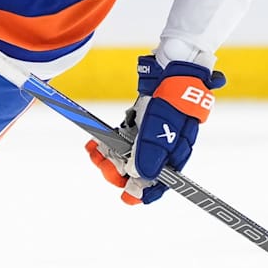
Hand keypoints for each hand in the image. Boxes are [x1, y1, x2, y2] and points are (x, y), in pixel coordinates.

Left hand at [85, 56, 224, 204]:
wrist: (172, 69)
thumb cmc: (173, 97)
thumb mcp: (162, 125)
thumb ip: (151, 151)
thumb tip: (139, 177)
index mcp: (175, 154)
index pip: (161, 183)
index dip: (144, 193)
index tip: (127, 198)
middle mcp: (163, 149)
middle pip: (139, 172)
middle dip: (118, 172)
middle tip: (102, 166)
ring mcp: (150, 138)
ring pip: (126, 158)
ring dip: (108, 159)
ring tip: (93, 152)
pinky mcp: (138, 126)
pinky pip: (120, 142)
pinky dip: (107, 144)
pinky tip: (94, 144)